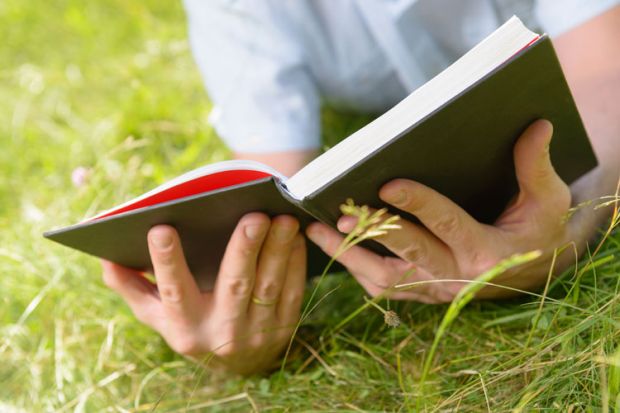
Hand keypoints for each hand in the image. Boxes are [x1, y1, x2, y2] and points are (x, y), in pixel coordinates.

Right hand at [102, 213, 305, 373]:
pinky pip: (292, 290)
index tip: (160, 228)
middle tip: (253, 216)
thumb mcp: (159, 315)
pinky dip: (295, 262)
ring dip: (277, 250)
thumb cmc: (192, 327)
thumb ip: (133, 288)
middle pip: (234, 286)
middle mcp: (221, 332)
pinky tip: (295, 236)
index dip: (166, 262)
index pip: (174, 292)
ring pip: (269, 286)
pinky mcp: (284, 326)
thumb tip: (105, 260)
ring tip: (281, 218)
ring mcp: (257, 332)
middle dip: (243, 249)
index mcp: (185, 327)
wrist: (236, 366)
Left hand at [307, 120, 580, 302]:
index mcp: (486, 251)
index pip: (447, 224)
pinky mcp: (424, 295)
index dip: (418, 204)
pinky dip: (357, 270)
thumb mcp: (548, 200)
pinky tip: (335, 248)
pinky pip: (385, 289)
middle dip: (374, 234)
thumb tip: (537, 124)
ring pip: (386, 280)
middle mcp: (457, 277)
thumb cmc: (539, 229)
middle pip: (408, 256)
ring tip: (318, 231)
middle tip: (343, 212)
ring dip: (350, 257)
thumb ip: (536, 165)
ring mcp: (437, 291)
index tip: (387, 184)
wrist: (537, 271)